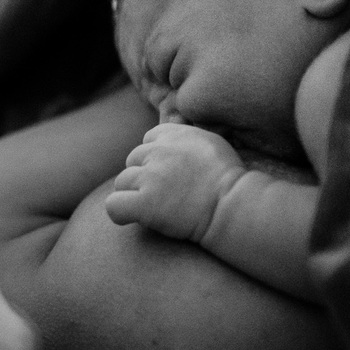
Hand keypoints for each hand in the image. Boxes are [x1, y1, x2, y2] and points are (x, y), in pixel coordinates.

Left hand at [105, 123, 243, 242]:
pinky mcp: (145, 202)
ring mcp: (150, 177)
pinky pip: (113, 205)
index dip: (154, 159)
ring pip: (122, 182)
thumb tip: (168, 131)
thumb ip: (186, 138)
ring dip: (134, 195)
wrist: (235, 207)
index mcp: (174, 134)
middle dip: (143, 176)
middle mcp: (159, 151)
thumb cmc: (230, 181)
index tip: (169, 175)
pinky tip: (134, 217)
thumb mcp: (211, 143)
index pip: (147, 140)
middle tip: (165, 195)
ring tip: (157, 208)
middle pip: (132, 160)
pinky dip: (120, 212)